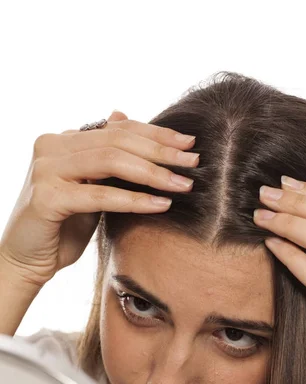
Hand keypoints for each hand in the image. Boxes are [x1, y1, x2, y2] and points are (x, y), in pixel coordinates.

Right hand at [0, 111, 197, 287]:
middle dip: (160, 151)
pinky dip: (134, 200)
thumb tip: (123, 116)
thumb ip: (105, 157)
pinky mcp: (47, 198)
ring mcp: (46, 170)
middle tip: (193, 161)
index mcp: (63, 140)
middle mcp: (51, 147)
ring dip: (153, 173)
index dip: (155, 134)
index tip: (189, 142)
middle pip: (117, 141)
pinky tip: (161, 204)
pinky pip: (100, 195)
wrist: (28, 261)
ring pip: (110, 161)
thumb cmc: (63, 227)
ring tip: (183, 185)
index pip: (117, 129)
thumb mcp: (90, 188)